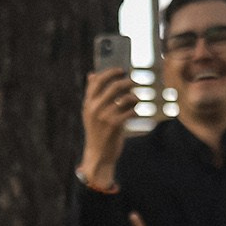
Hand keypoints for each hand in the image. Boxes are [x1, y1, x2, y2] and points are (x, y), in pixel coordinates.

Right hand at [79, 65, 133, 186]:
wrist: (98, 155)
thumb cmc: (97, 132)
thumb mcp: (91, 113)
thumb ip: (92, 94)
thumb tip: (92, 74)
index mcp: (88, 103)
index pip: (98, 80)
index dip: (111, 72)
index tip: (122, 71)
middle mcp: (95, 108)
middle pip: (115, 86)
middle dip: (128, 82)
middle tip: (135, 83)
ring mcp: (104, 116)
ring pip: (125, 98)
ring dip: (134, 97)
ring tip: (137, 99)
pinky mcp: (115, 125)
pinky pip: (130, 111)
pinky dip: (135, 110)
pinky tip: (135, 113)